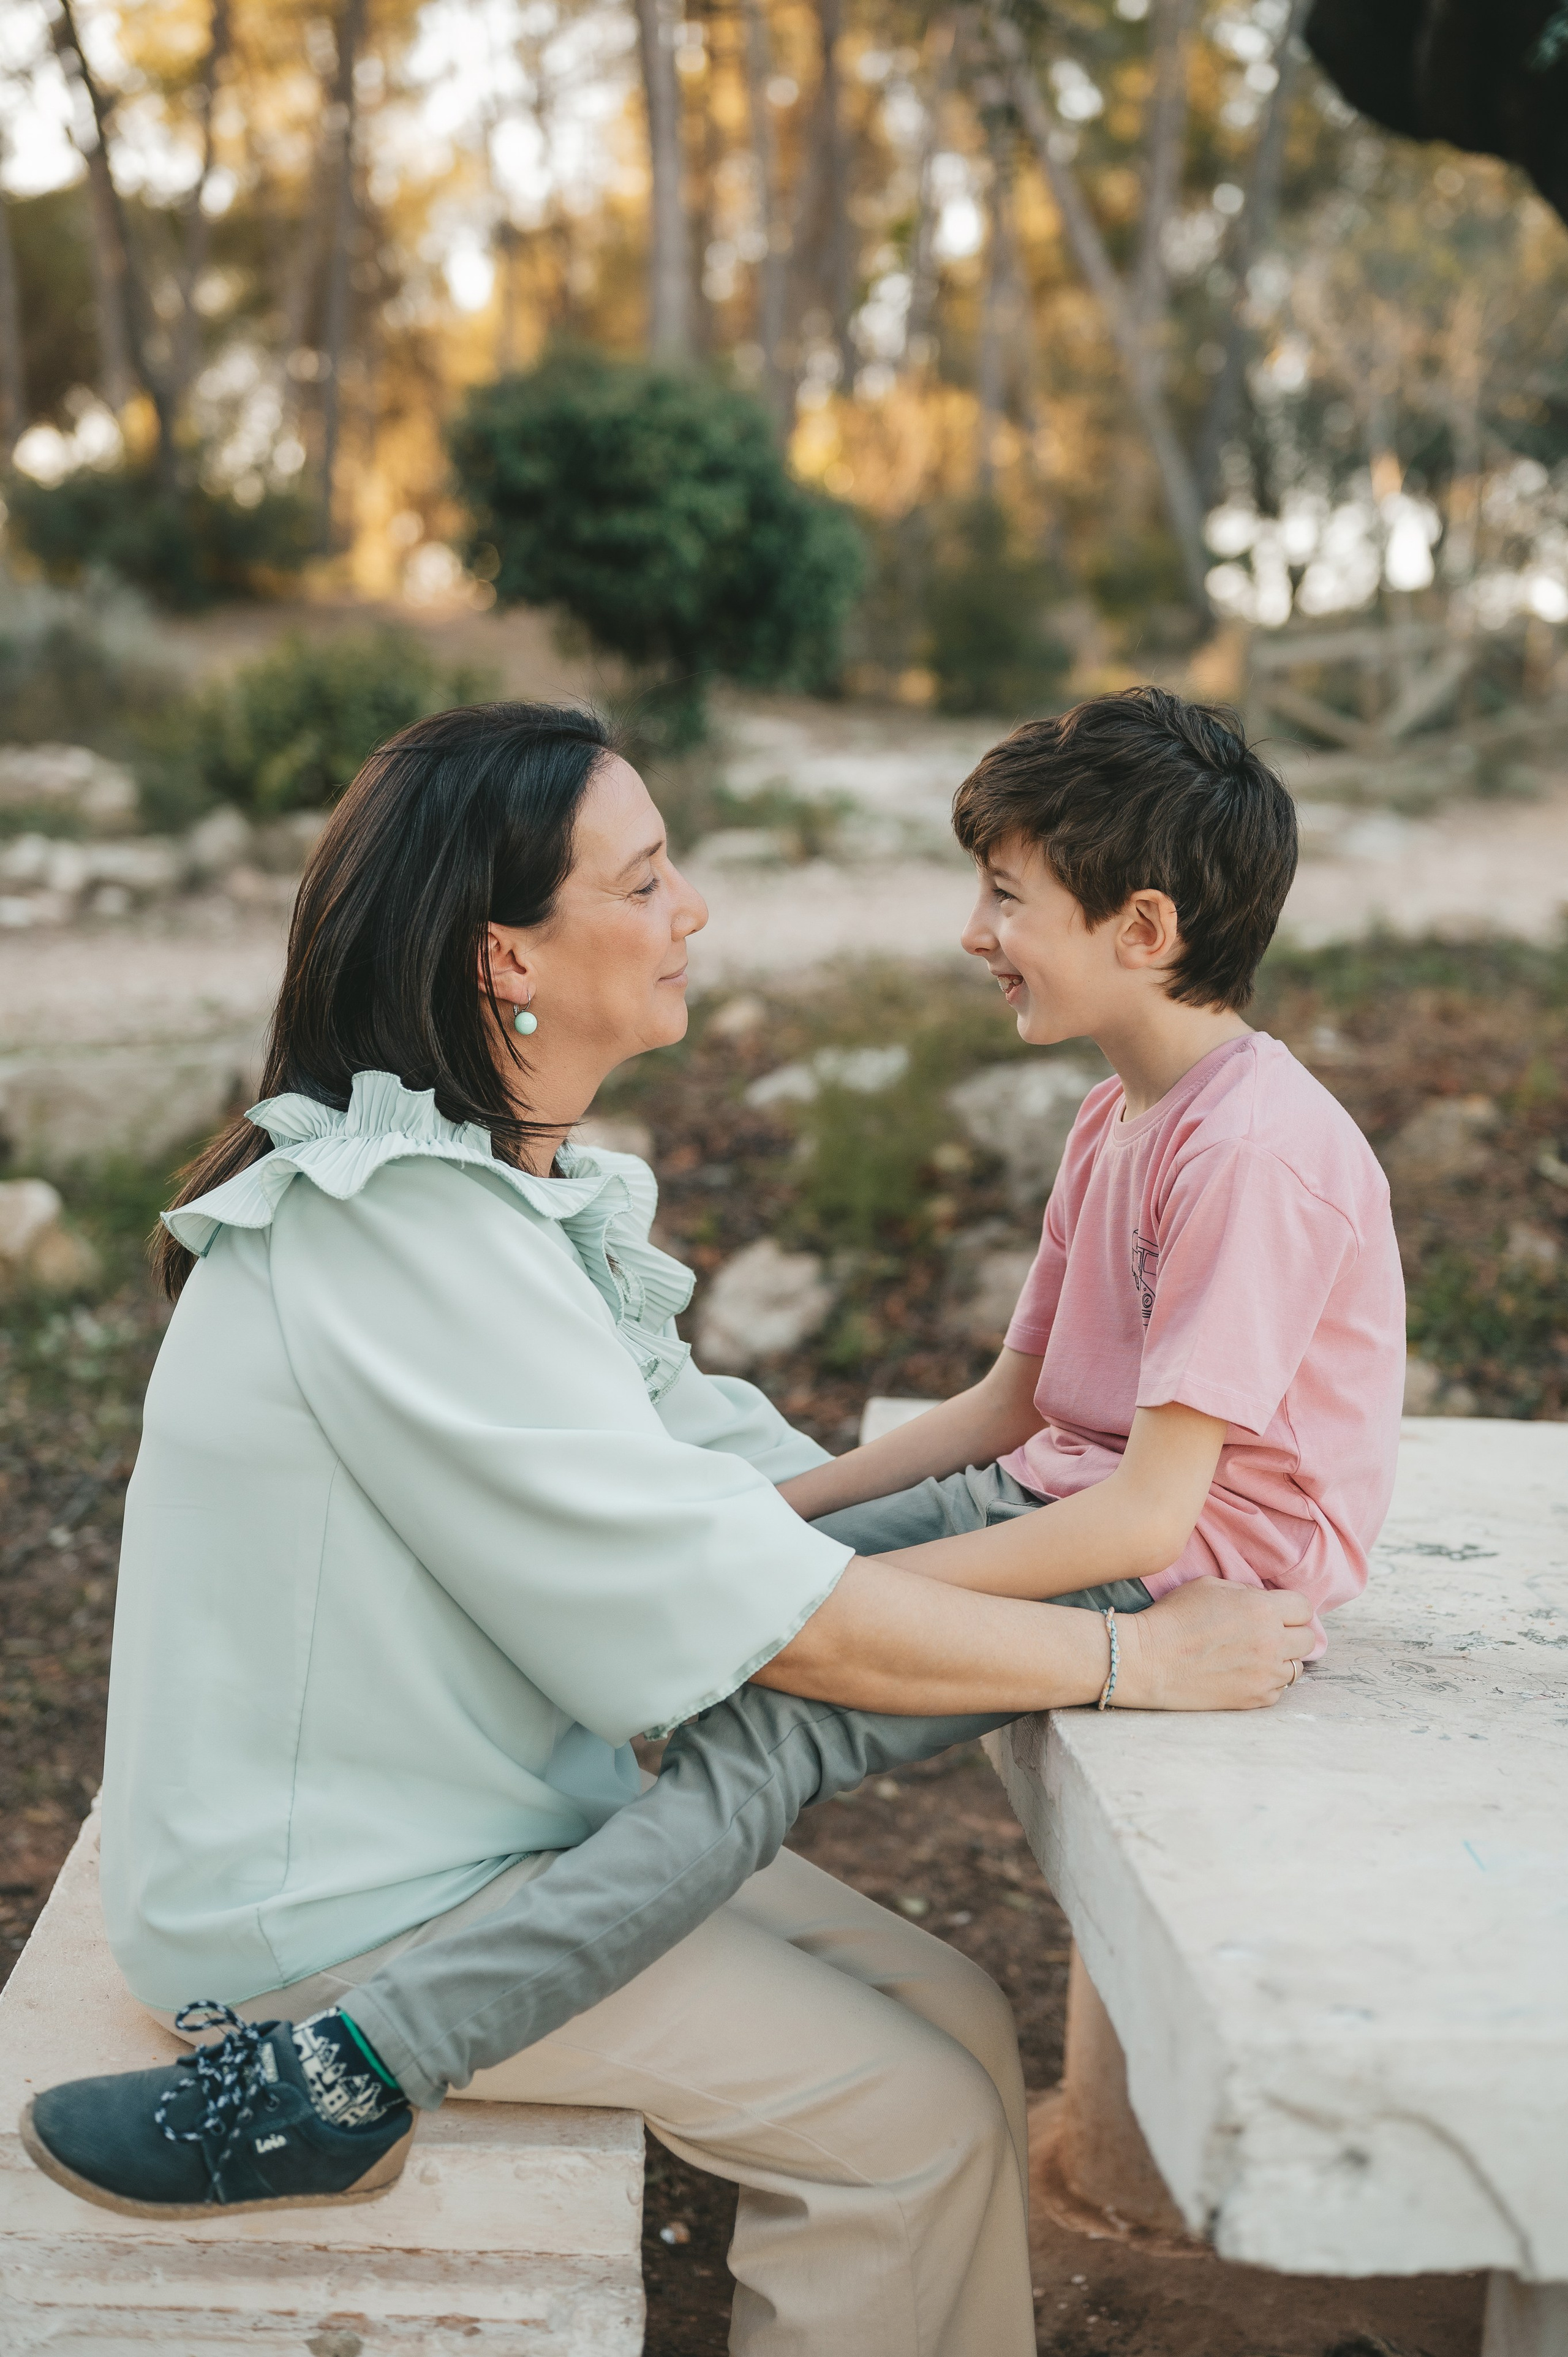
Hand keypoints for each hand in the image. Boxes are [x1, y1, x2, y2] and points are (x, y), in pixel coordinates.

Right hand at [1114, 1578, 1312, 1711]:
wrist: (1148, 1660)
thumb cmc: (1173, 1618)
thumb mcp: (1210, 1586)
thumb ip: (1246, 1592)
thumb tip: (1265, 1601)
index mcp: (1262, 1609)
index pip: (1304, 1608)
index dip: (1291, 1609)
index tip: (1277, 1612)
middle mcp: (1271, 1642)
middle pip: (1307, 1639)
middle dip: (1291, 1633)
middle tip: (1269, 1634)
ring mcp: (1265, 1674)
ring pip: (1297, 1667)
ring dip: (1281, 1659)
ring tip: (1256, 1656)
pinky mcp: (1256, 1698)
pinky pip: (1278, 1689)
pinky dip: (1266, 1681)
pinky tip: (1243, 1673)